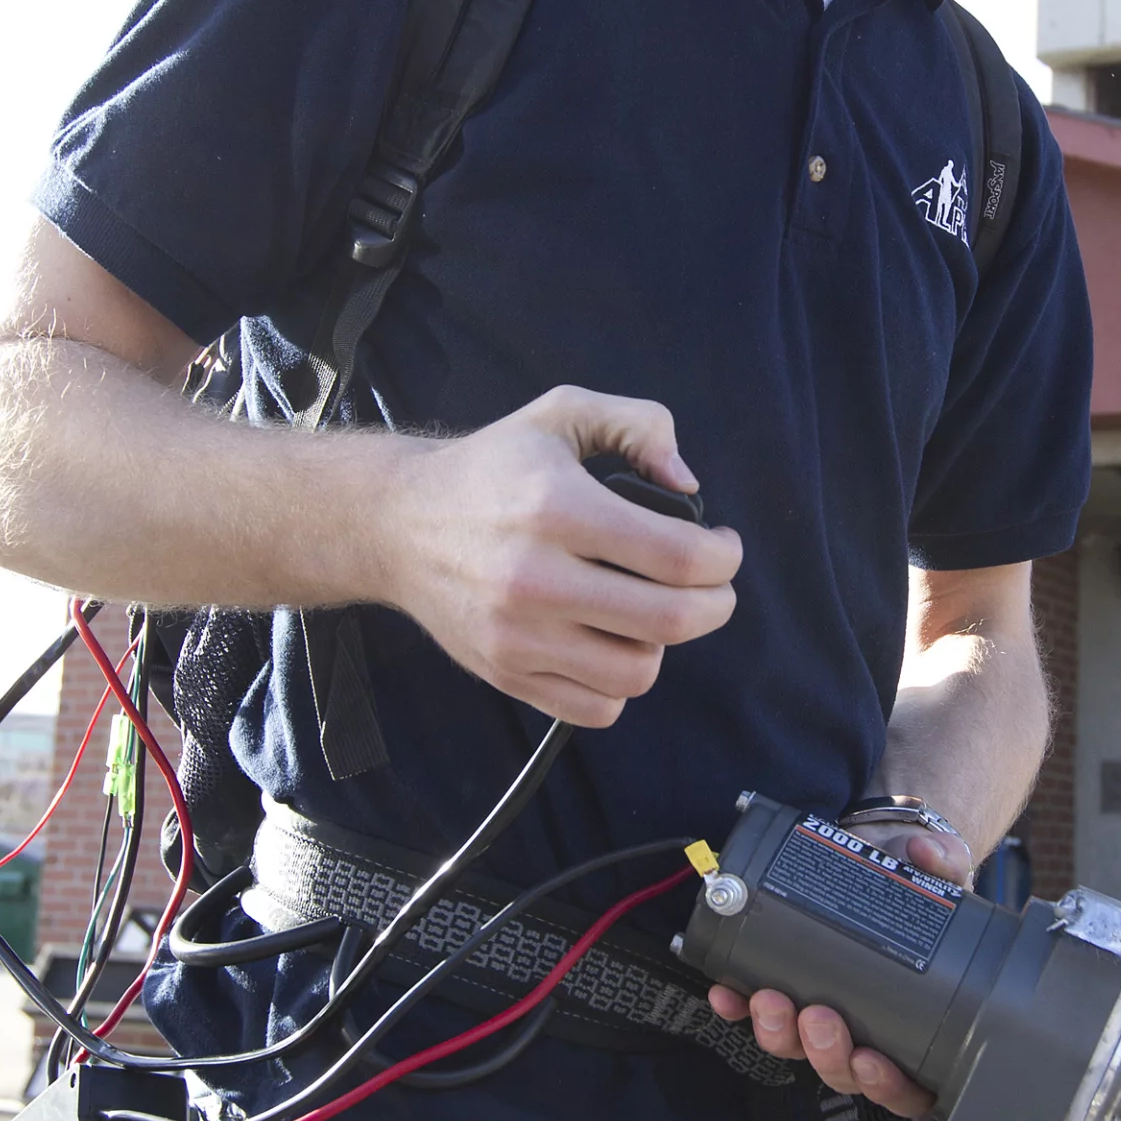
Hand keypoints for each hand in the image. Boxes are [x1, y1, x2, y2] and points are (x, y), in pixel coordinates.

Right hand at [367, 385, 741, 726]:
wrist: (397, 524)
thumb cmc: (492, 467)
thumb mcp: (562, 413)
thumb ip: (639, 426)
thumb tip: (687, 485)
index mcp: (557, 508)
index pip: (677, 556)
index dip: (723, 557)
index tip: (721, 547)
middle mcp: (535, 577)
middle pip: (670, 621)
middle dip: (715, 604)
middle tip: (711, 585)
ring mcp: (517, 634)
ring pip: (637, 673)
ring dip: (662, 643)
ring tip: (649, 609)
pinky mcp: (505, 672)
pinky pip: (596, 707)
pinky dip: (619, 683)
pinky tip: (611, 641)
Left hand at [702, 815, 970, 1120]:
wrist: (879, 856)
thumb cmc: (918, 884)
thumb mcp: (942, 871)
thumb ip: (945, 860)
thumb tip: (926, 854)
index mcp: (918, 1024)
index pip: (909, 1085)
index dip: (888, 1087)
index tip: (872, 1062)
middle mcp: (867, 1028)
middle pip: (843, 1069)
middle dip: (825, 1052)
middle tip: (818, 1018)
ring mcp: (823, 1013)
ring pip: (797, 1047)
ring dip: (778, 1032)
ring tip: (769, 999)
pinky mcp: (786, 988)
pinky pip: (758, 1011)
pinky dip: (738, 1006)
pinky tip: (726, 990)